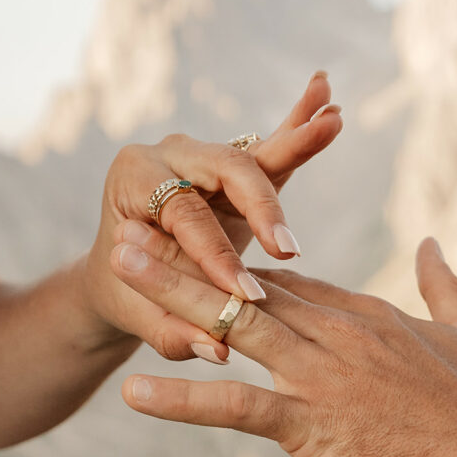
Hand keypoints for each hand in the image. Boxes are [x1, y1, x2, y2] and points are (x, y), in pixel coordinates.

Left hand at [83, 73, 341, 361]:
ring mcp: (206, 156)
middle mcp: (169, 154)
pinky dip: (301, 132)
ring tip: (332, 119)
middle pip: (225, 169)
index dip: (216, 257)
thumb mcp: (140, 317)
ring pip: (257, 152)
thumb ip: (171, 332)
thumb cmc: (128, 295)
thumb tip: (217, 351)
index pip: (184, 215)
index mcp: (132, 179)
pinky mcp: (237, 170)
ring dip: (297, 140)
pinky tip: (329, 105)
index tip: (246, 296)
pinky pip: (274, 151)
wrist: (125, 274)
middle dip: (261, 209)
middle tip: (288, 252)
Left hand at [110, 234, 456, 456]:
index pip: (290, 279)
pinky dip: (182, 399)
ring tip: (117, 263)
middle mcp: (336, 332)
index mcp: (367, 313)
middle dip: (186, 256)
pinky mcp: (313, 423)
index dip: (238, 262)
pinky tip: (134, 391)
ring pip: (231, 323)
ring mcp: (321, 374)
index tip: (197, 246)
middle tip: (133, 228)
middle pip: (247, 286)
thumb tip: (432, 242)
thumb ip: (444, 283)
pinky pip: (236, 405)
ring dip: (170, 293)